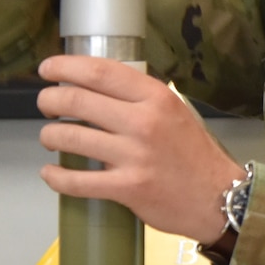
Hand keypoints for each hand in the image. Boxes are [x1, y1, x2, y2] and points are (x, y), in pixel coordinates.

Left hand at [37, 54, 242, 243]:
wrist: (219, 198)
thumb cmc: (194, 154)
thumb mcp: (175, 110)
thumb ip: (140, 98)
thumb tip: (98, 86)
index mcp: (155, 97)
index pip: (99, 71)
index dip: (64, 67)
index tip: (48, 69)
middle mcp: (143, 122)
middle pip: (76, 100)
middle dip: (49, 100)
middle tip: (45, 105)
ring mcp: (134, 156)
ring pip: (70, 137)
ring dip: (49, 136)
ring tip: (49, 138)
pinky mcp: (127, 189)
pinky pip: (77, 181)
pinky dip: (55, 177)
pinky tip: (50, 173)